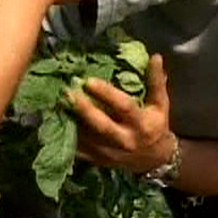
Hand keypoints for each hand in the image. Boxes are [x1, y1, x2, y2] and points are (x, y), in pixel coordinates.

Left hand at [67, 54, 174, 173]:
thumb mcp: (161, 104)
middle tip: (68, 92)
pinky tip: (56, 121)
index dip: (106, 94)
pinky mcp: (98, 160)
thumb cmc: (155, 126)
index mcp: (141, 124)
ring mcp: (109, 153)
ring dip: (70, 121)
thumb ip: (156, 82)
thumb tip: (155, 57)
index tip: (89, 81)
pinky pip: (79, 150)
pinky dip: (66, 136)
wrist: (154, 160)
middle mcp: (125, 140)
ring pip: (86, 138)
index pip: (123, 107)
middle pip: (101, 126)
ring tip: (58, 103)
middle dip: (83, 110)